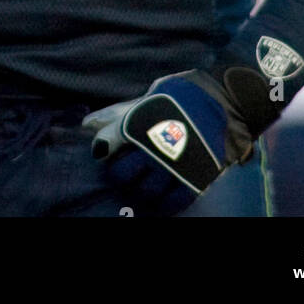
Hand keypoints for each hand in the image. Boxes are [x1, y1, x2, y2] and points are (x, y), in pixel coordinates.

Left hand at [82, 69, 255, 215]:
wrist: (217, 101)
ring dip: (141, 189)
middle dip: (119, 174)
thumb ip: (115, 115)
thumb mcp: (143, 102)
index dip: (103, 149)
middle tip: (124, 171)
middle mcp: (152, 146)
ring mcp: (173, 164)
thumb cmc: (175, 100)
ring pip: (146, 190)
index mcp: (137, 124)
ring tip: (144, 182)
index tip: (107, 151)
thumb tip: (86, 125)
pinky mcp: (194, 177)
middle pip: (122, 174)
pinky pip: (174, 201)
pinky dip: (165, 203)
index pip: (105, 145)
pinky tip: (162, 196)